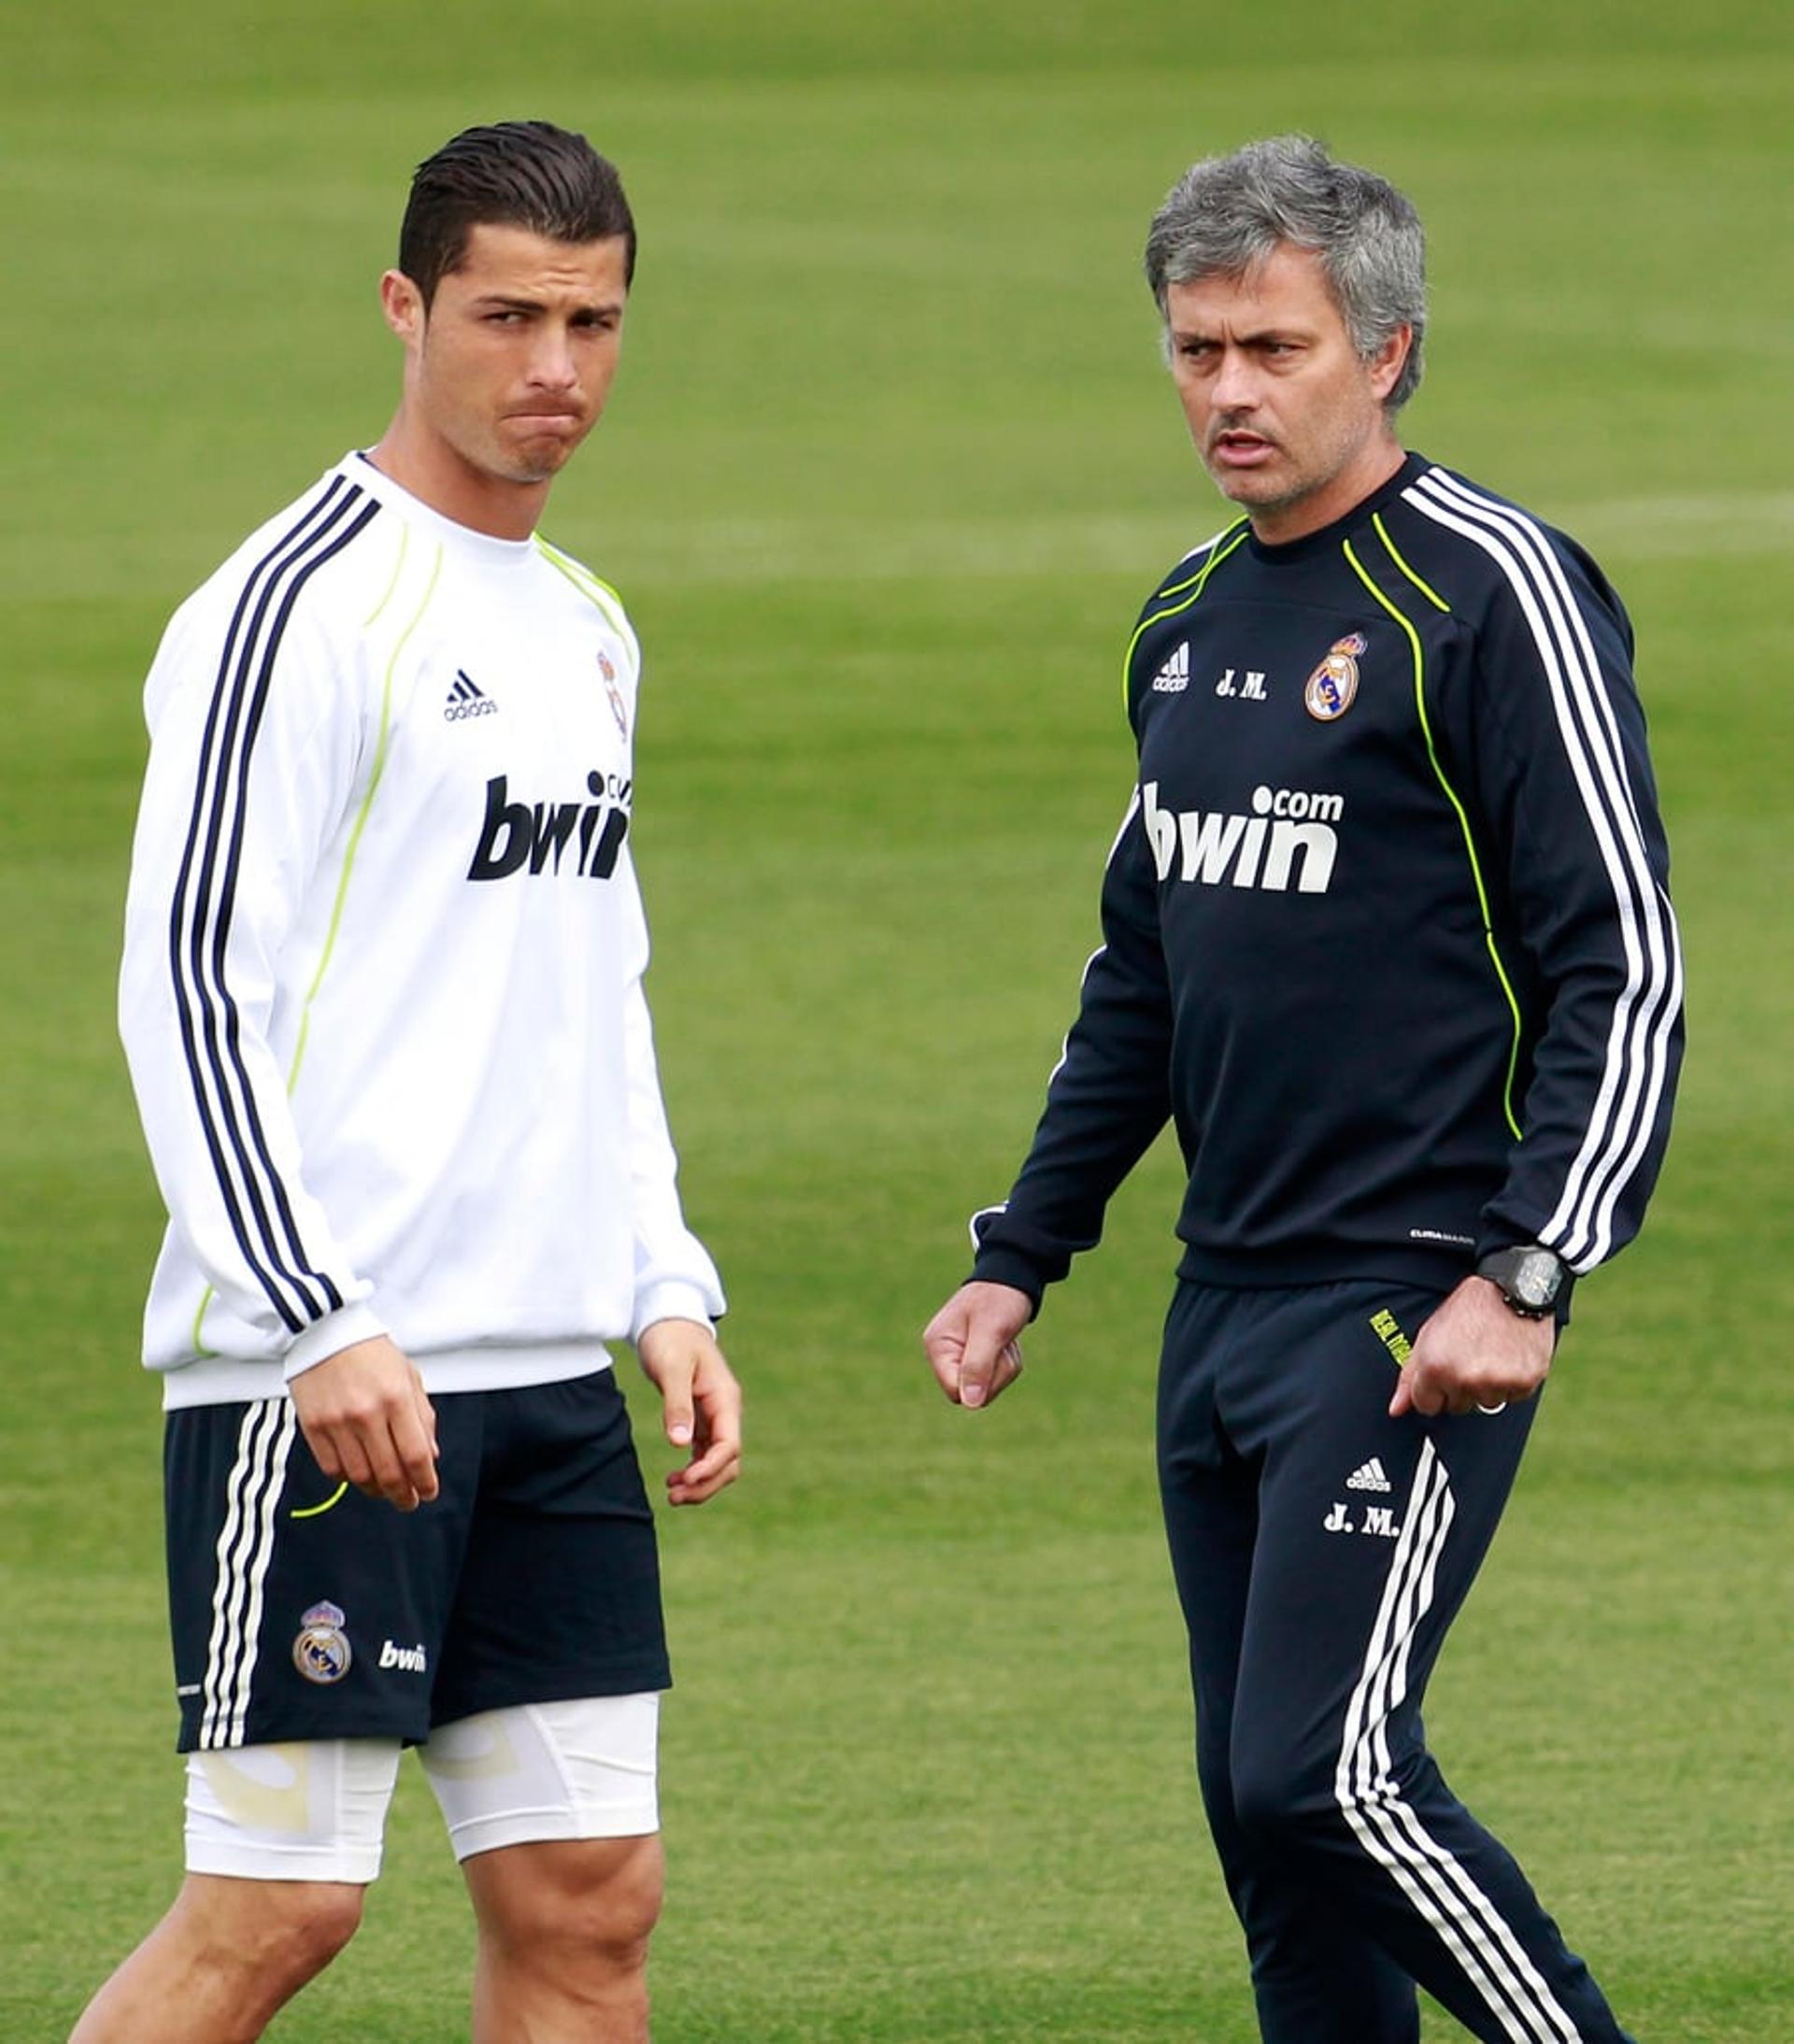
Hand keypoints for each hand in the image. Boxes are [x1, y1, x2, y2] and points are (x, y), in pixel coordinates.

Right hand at [289, 1335, 439, 1510]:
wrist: (325, 1331)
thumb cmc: (371, 1351)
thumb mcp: (408, 1376)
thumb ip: (422, 1417)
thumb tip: (430, 1456)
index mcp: (396, 1398)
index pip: (415, 1455)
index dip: (425, 1481)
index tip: (428, 1492)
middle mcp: (367, 1413)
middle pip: (389, 1472)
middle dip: (403, 1495)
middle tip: (409, 1501)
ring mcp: (337, 1422)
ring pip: (360, 1476)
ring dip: (377, 1490)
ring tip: (386, 1490)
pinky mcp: (313, 1427)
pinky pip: (333, 1468)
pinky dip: (349, 1479)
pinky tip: (359, 1475)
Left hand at [636, 1319, 741, 1504]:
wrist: (669, 1321)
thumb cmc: (671, 1339)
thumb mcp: (672, 1368)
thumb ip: (677, 1405)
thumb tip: (679, 1444)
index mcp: (725, 1399)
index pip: (729, 1445)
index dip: (710, 1468)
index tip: (685, 1480)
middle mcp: (726, 1411)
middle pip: (729, 1461)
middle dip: (706, 1483)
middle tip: (673, 1497)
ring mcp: (716, 1417)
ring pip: (719, 1462)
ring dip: (700, 1482)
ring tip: (671, 1494)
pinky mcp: (702, 1420)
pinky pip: (705, 1455)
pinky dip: (694, 1471)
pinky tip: (673, 1480)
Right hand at [922, 1280, 1029, 1409]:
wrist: (1013, 1277)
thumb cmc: (1000, 1299)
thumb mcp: (991, 1331)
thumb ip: (978, 1366)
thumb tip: (970, 1404)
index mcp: (938, 1346)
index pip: (956, 1391)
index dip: (981, 1381)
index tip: (994, 1353)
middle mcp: (942, 1354)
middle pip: (972, 1395)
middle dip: (996, 1373)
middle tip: (1002, 1343)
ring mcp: (958, 1357)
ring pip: (986, 1389)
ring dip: (1004, 1366)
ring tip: (1004, 1339)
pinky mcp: (973, 1359)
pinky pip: (994, 1379)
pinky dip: (1006, 1363)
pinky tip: (1004, 1341)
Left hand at [1389, 1276, 1555, 1418]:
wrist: (1511, 1290)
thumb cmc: (1467, 1310)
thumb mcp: (1428, 1336)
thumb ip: (1409, 1376)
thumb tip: (1396, 1410)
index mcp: (1435, 1368)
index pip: (1426, 1407)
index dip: (1434, 1390)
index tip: (1444, 1371)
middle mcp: (1464, 1379)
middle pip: (1457, 1407)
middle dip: (1460, 1388)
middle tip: (1470, 1356)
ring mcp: (1496, 1382)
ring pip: (1486, 1404)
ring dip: (1488, 1386)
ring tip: (1491, 1353)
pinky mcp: (1524, 1382)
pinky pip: (1513, 1398)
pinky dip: (1512, 1382)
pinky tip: (1509, 1356)